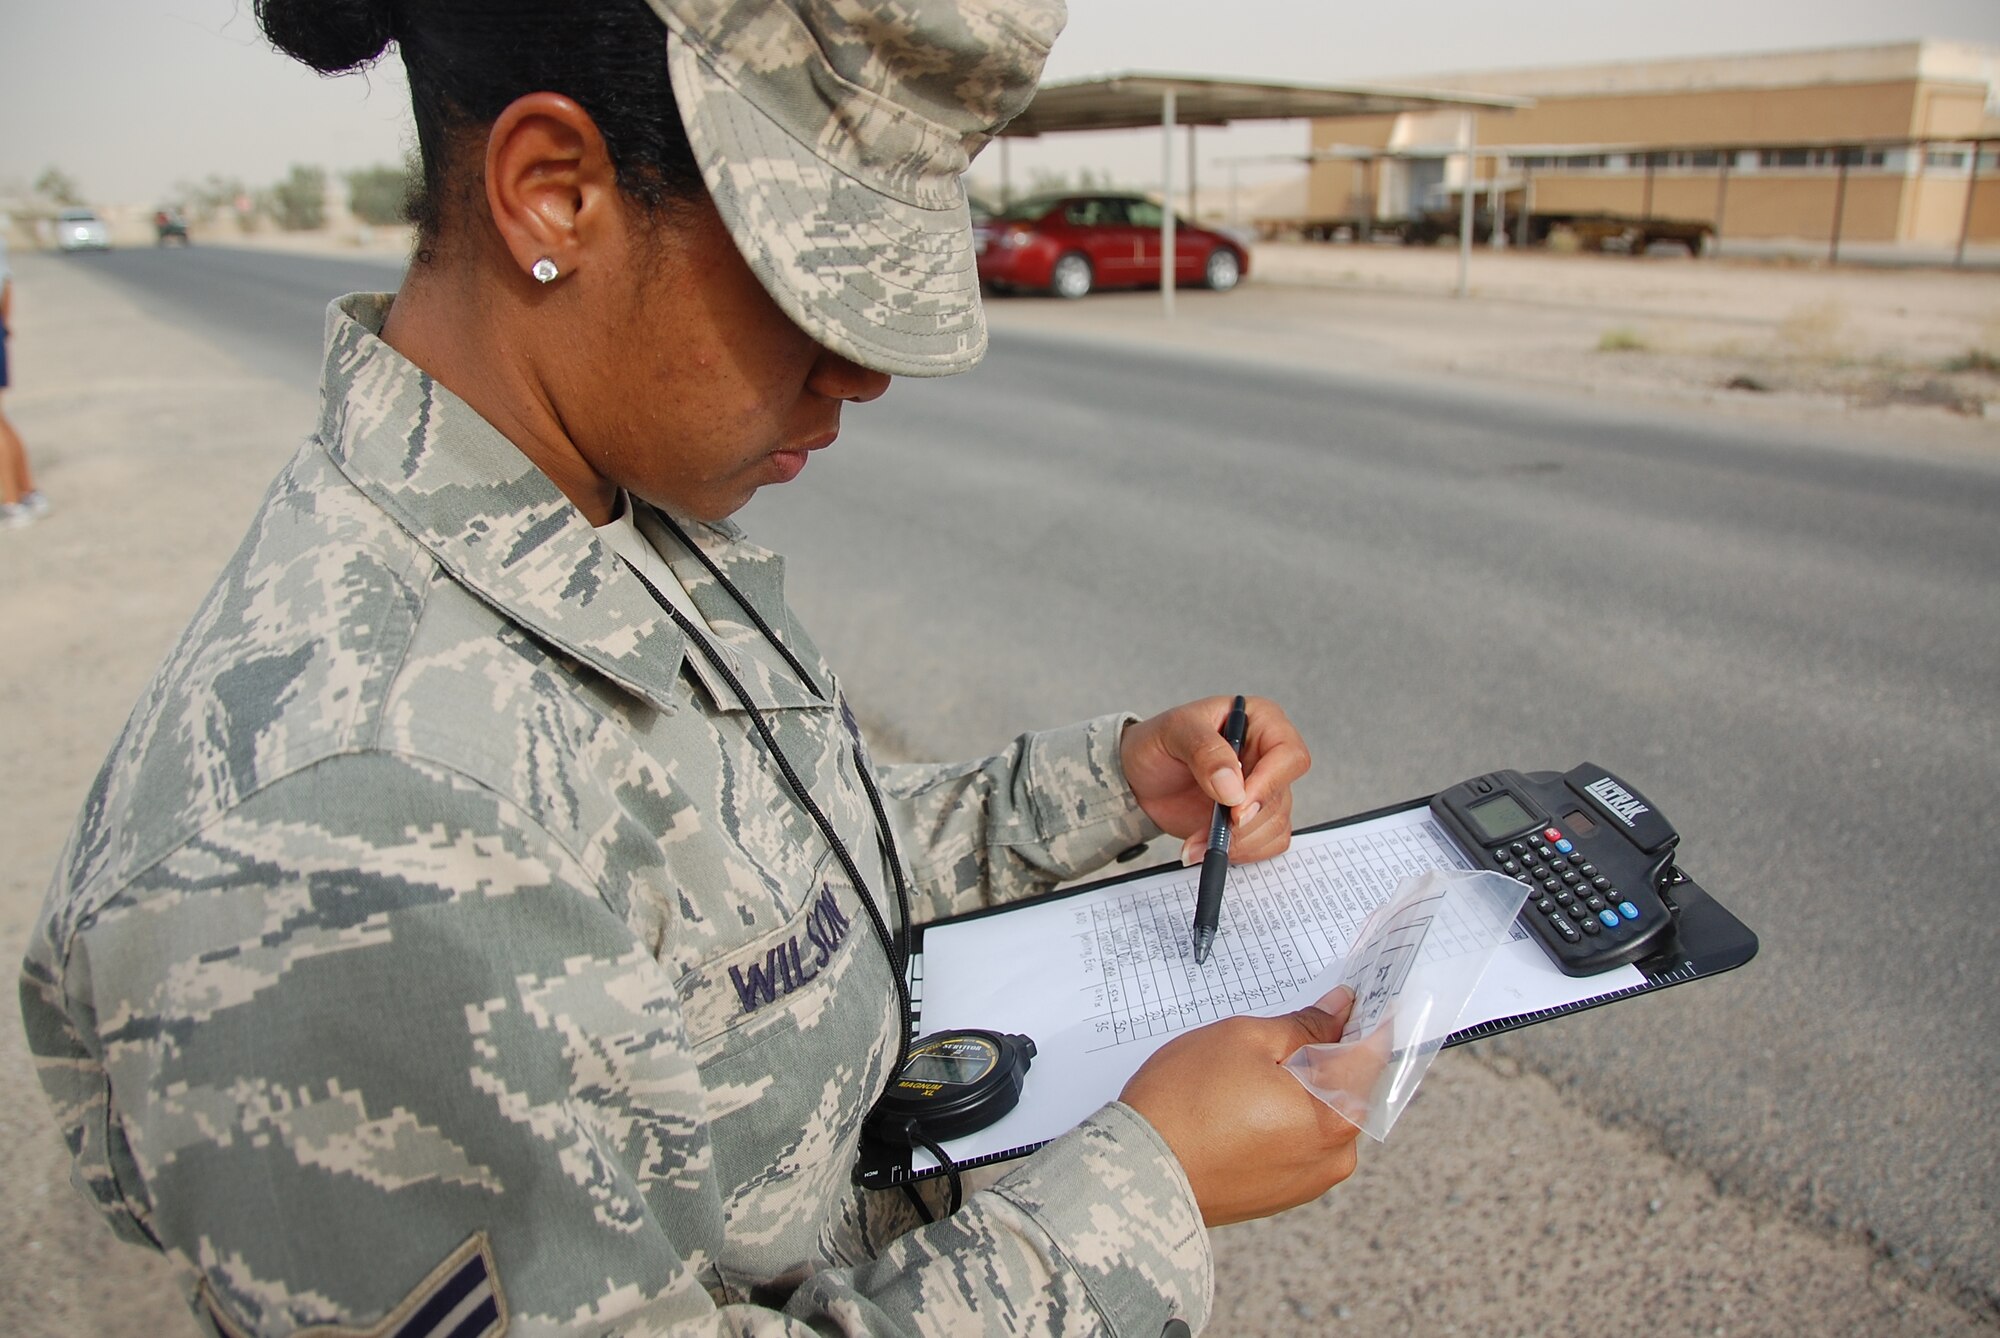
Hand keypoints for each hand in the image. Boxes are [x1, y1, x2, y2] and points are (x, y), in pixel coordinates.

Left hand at [1119, 696, 1309, 864]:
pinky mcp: (1254, 820)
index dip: (1268, 784)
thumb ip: (1204, 751)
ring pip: (1275, 825)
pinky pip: (1266, 844)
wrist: (1140, 777)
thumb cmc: (1159, 742)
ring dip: (1237, 842)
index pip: (1289, 755)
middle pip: (1280, 797)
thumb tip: (1234, 788)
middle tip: (1211, 832)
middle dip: (1245, 822)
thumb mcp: (1173, 732)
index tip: (1236, 807)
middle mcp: (1270, 756)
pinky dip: (1238, 853)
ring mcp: (1264, 790)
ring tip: (1197, 840)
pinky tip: (1205, 846)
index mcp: (1261, 721)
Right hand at [1120, 988, 1376, 1225]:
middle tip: (1285, 1027)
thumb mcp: (1246, 1040)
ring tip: (1250, 1068)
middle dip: (1325, 1053)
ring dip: (1301, 1086)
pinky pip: (1298, 1142)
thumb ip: (1303, 1025)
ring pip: (1321, 1114)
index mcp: (1335, 1117)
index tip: (1358, 995)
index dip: (1365, 1017)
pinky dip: (1282, 1116)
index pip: (1372, 1055)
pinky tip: (1243, 1100)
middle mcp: (1333, 1157)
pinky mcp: (1280, 1194)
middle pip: (1347, 1087)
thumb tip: (1338, 1011)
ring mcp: (1307, 1181)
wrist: (1138, 1176)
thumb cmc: (1184, 1106)